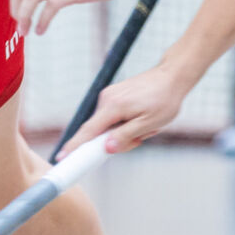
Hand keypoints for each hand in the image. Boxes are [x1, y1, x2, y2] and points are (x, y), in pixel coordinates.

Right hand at [64, 61, 195, 153]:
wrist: (172, 76)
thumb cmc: (165, 100)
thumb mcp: (149, 123)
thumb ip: (126, 136)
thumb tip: (106, 148)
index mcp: (113, 106)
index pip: (88, 131)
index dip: (75, 146)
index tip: (61, 157)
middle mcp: (106, 99)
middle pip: (99, 131)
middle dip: (116, 140)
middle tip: (141, 138)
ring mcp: (109, 96)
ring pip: (108, 125)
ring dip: (124, 132)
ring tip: (146, 125)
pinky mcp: (114, 95)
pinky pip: (113, 117)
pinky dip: (125, 123)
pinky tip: (142, 118)